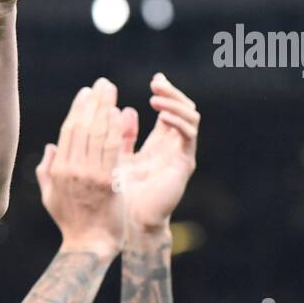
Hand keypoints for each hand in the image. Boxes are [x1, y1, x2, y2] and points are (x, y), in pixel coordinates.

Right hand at [36, 78, 126, 256]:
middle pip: (82, 126)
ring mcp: (89, 175)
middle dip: (93, 101)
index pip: (68, 131)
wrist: (90, 244)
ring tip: (112, 90)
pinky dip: (115, 129)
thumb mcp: (50, 196)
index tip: (86, 93)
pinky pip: (111, 149)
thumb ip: (46, 170)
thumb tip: (51, 147)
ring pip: (97, 133)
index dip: (78, 108)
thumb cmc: (70, 222)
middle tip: (103, 83)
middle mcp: (72, 169)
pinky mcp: (108, 182)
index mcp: (58, 170)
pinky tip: (119, 113)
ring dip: (105, 108)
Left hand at [117, 73, 199, 233]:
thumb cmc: (117, 196)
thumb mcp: (113, 158)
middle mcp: (172, 147)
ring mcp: (180, 154)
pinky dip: (178, 120)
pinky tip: (162, 115)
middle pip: (182, 109)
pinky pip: (188, 135)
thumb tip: (120, 108)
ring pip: (190, 117)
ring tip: (156, 97)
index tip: (156, 78)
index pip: (167, 110)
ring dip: (175, 103)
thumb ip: (119, 136)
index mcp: (156, 145)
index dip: (164, 93)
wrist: (126, 224)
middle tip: (157, 82)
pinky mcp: (184, 164)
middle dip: (171, 92)